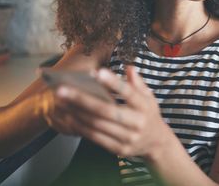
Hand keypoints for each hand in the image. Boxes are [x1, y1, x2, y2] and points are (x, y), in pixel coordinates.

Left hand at [48, 65, 165, 156]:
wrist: (157, 143)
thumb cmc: (148, 114)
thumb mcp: (149, 97)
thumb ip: (138, 83)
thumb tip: (129, 68)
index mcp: (144, 106)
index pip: (128, 92)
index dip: (113, 83)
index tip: (98, 73)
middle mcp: (137, 122)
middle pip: (106, 110)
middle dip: (82, 99)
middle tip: (62, 89)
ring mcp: (128, 138)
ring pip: (97, 125)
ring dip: (76, 113)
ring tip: (61, 102)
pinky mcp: (119, 149)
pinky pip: (96, 138)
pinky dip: (81, 127)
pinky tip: (70, 117)